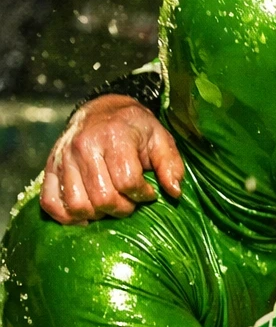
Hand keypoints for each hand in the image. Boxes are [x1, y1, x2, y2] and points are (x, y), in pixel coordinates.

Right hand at [41, 97, 183, 224]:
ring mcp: (64, 158)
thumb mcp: (160, 138)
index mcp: (113, 136)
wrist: (101, 110)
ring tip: (109, 204)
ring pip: (78, 205)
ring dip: (97, 214)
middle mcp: (84, 146)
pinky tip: (86, 214)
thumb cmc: (134, 128)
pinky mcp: (51, 168)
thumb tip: (174, 191)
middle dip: (122, 208)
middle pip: (103, 198)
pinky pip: (51, 203)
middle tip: (129, 201)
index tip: (148, 191)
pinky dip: (67, 216)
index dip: (142, 195)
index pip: (127, 183)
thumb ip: (170, 164)